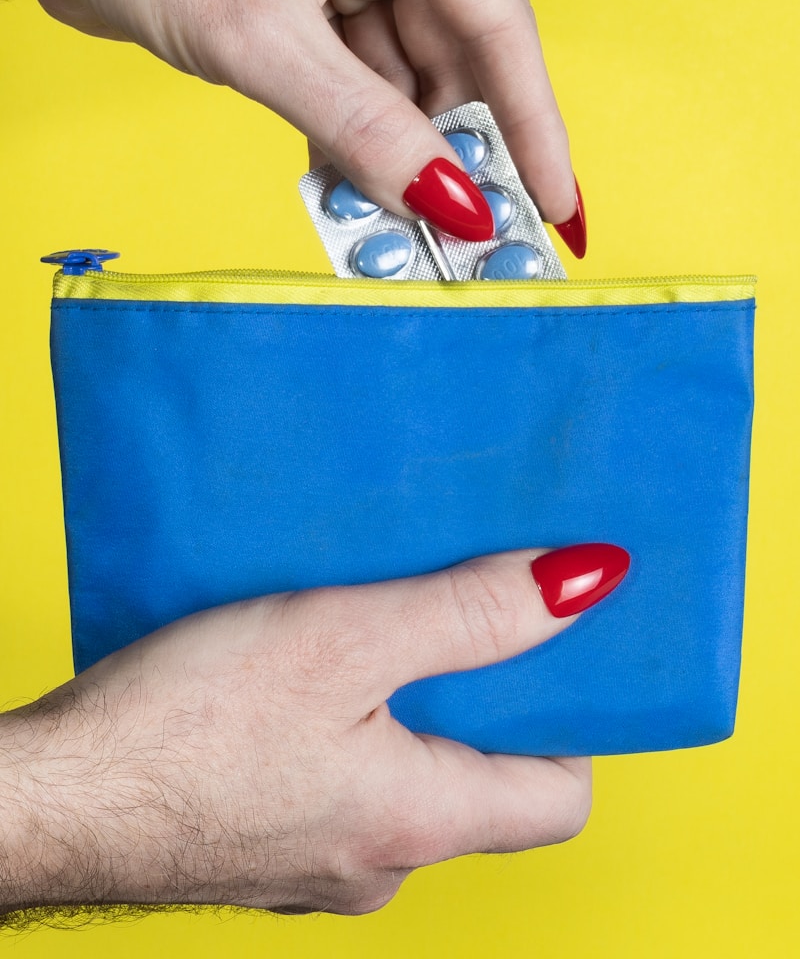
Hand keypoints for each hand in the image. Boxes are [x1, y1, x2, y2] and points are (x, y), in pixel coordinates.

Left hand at [0, 0, 581, 246]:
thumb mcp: (262, 39)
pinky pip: (354, 83)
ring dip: (402, 158)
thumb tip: (450, 204)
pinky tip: (357, 194)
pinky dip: (355, 139)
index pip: (498, 23)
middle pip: (455, 59)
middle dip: (459, 155)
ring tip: (413, 234)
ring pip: (403, 80)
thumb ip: (363, 130)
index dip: (533, 125)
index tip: (556, 206)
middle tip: (480, 241)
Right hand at [0, 544, 627, 914]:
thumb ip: (468, 614)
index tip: (548, 646)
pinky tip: (299, 671)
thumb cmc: (182, 724)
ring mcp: (316, 861)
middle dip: (478, 695)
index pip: (558, 797)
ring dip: (400, 702)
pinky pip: (337, 782)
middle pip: (477, 780)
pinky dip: (341, 725)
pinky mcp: (263, 841)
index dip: (569, 719)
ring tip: (372, 624)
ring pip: (401, 776)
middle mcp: (379, 865)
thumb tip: (584, 584)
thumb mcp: (344, 638)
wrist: (49, 795)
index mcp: (418, 825)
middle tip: (456, 608)